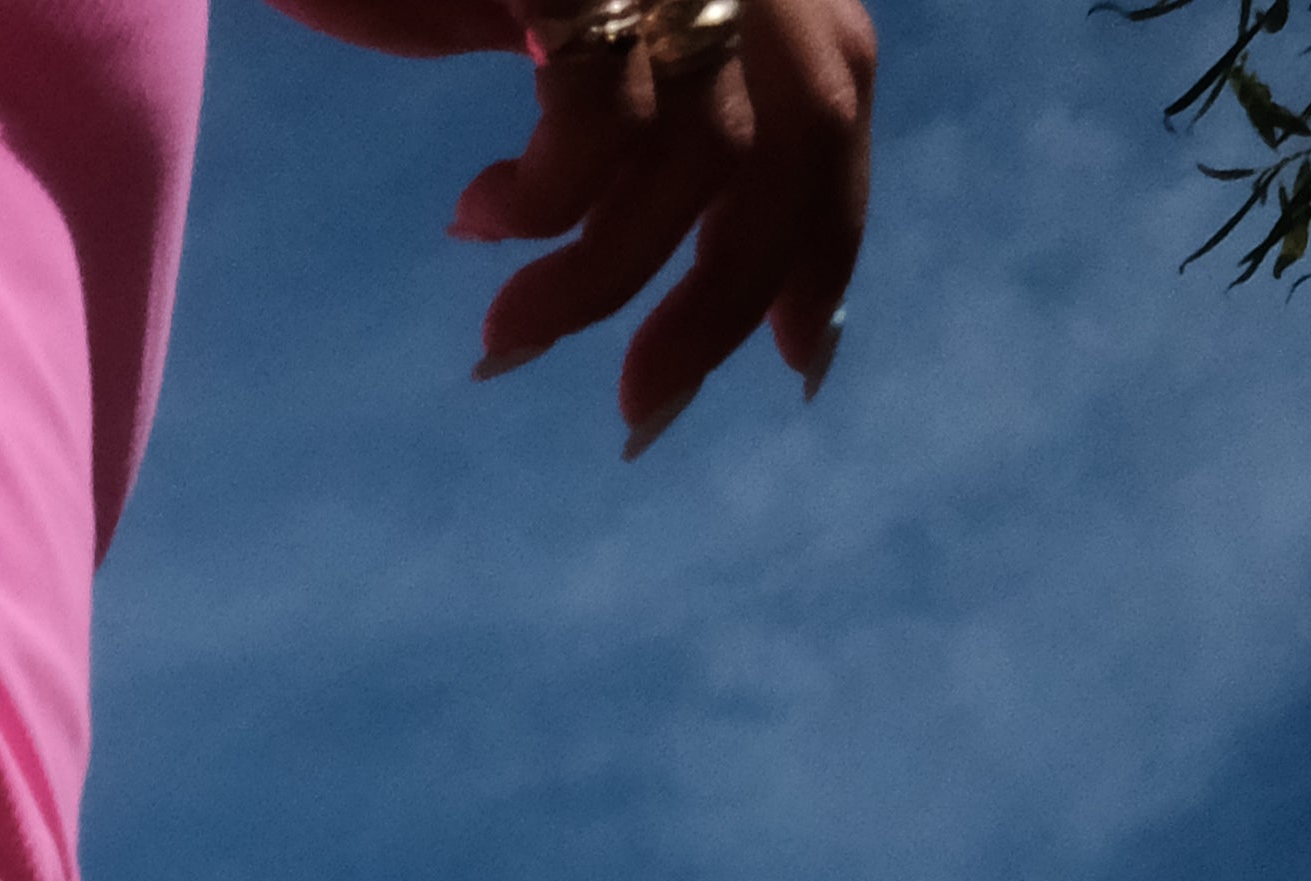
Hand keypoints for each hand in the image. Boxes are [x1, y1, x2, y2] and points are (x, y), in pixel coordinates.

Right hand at [452, 0, 872, 450]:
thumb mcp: (552, 21)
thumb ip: (627, 106)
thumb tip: (666, 257)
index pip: (840, 84)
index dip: (832, 229)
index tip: (799, 355)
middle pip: (807, 124)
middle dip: (734, 289)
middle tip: (644, 406)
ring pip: (708, 147)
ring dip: (602, 280)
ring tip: (508, 330)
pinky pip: (603, 118)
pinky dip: (543, 203)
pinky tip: (477, 216)